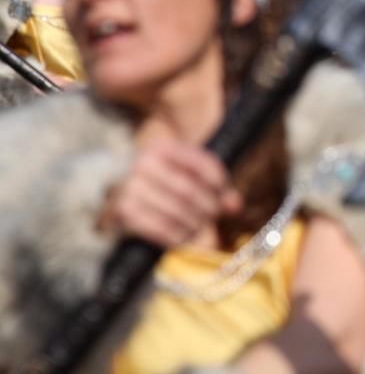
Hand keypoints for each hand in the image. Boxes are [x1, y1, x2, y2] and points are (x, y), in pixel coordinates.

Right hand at [101, 141, 242, 247]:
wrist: (107, 188)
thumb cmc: (156, 180)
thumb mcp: (181, 171)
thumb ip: (210, 183)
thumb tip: (235, 206)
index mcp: (162, 146)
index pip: (203, 165)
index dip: (222, 185)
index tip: (229, 200)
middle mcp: (143, 163)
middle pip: (191, 191)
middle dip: (209, 209)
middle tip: (214, 218)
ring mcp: (130, 187)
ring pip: (177, 211)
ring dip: (196, 226)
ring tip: (202, 230)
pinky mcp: (123, 211)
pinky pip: (160, 227)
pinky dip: (178, 236)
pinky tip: (186, 239)